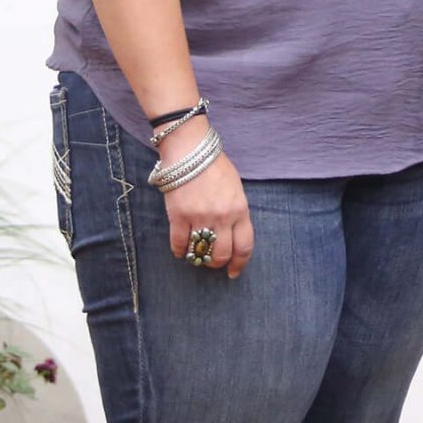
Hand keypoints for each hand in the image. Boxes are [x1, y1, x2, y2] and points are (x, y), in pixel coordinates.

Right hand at [158, 123, 251, 278]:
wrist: (191, 151)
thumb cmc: (215, 168)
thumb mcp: (236, 189)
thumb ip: (236, 212)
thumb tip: (231, 235)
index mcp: (240, 209)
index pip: (244, 246)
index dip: (239, 263)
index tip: (233, 272)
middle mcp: (222, 217)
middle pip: (221, 254)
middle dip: (216, 263)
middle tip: (211, 263)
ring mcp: (200, 217)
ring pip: (200, 252)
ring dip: (198, 259)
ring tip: (195, 256)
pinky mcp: (178, 216)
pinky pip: (178, 244)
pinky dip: (179, 251)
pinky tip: (180, 250)